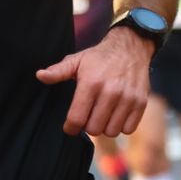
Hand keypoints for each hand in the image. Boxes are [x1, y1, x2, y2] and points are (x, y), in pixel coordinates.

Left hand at [36, 26, 151, 136]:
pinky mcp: (140, 103)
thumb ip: (58, 71)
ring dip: (105, 127)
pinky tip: (116, 114)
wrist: (131, 48)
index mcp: (91, 83)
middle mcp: (110, 91)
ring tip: (102, 115)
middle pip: (94, 129)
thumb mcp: (77, 61)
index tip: (70, 126)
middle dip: (88, 125)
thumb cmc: (100, 57)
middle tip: (88, 116)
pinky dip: (121, 126)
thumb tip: (40, 75)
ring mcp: (127, 98)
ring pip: (111, 131)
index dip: (70, 127)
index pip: (77, 119)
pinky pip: (127, 129)